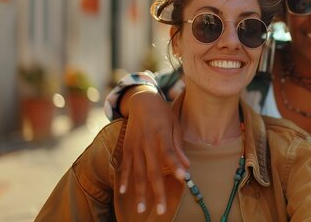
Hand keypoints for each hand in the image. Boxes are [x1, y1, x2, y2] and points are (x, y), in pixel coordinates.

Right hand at [118, 87, 188, 214]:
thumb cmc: (162, 113)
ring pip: (137, 173)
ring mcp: (135, 146)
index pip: (169, 153)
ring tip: (141, 209)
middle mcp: (146, 142)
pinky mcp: (127, 148)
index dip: (175, 165)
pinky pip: (126, 166)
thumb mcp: (175, 124)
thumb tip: (187, 166)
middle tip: (161, 210)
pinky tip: (124, 192)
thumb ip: (178, 146)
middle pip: (152, 171)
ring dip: (139, 192)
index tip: (183, 178)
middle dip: (157, 192)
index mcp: (161, 135)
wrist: (142, 100)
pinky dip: (124, 179)